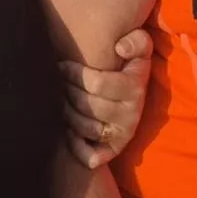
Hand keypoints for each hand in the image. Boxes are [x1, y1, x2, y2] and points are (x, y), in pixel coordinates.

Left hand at [60, 29, 153, 168]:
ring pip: (85, 127)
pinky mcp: (114, 149)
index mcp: (135, 88)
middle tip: (56, 80)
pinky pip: (92, 156)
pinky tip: (67, 130)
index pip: (97, 84)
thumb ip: (136, 41)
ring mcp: (122, 134)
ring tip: (58, 98)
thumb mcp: (140, 46)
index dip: (75, 73)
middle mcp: (131, 114)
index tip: (61, 65)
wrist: (133, 90)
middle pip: (87, 106)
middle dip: (67, 91)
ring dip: (66, 113)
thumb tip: (120, 48)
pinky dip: (76, 146)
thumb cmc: (130, 64)